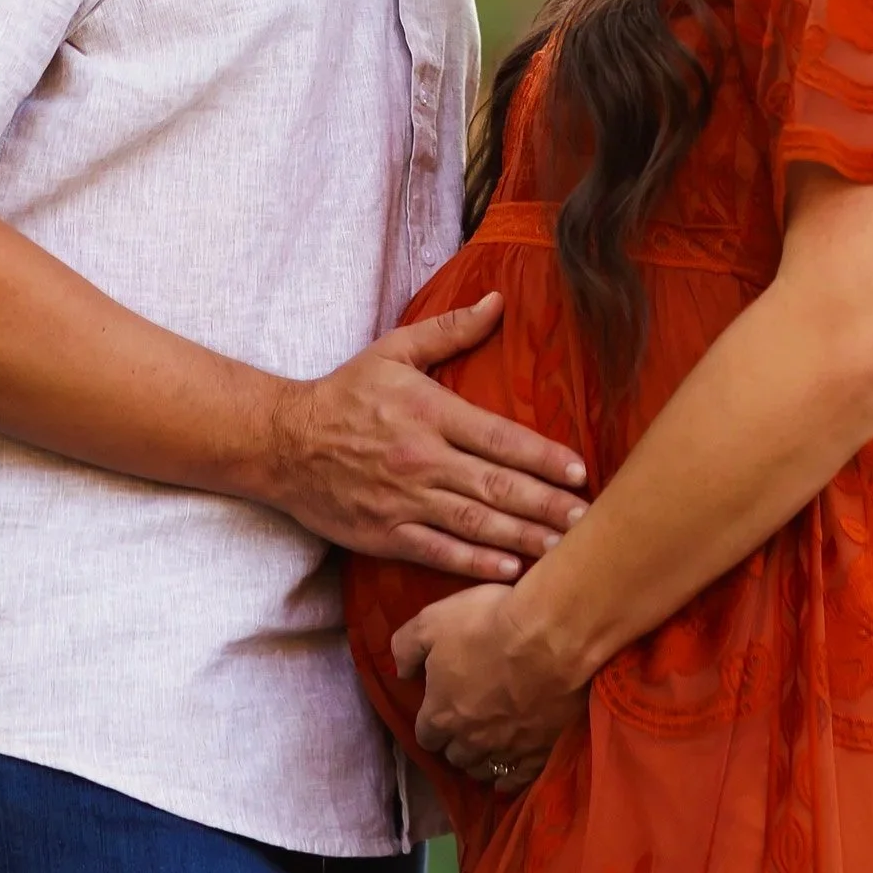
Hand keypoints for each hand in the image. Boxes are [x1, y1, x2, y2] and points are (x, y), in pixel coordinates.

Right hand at [266, 294, 587, 580]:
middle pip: (496, 485)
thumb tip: (498, 302)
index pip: (499, 437)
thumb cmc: (346, 392)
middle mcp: (421, 458)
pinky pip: (438, 551)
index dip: (543, 456)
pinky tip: (509, 569)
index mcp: (429, 412)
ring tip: (564, 549)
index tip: (580, 470)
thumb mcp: (395, 350)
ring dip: (522, 537)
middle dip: (546, 504)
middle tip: (587, 519)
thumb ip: (450, 330)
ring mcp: (403, 500)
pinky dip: (474, 562)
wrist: (284, 443)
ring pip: (474, 522)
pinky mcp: (385, 533)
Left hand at [394, 581, 586, 787]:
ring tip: (487, 745)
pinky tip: (511, 770)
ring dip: (480, 760)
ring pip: (484, 769)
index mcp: (441, 714)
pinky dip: (510, 778)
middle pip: (455, 755)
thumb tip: (400, 672)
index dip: (431, 723)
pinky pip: (518, 779)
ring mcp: (506, 750)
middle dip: (456, 742)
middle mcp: (470, 741)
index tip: (438, 710)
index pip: (425, 735)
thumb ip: (405, 648)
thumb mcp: (431, 621)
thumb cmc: (486, 625)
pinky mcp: (539, 753)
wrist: (549, 637)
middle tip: (466, 724)